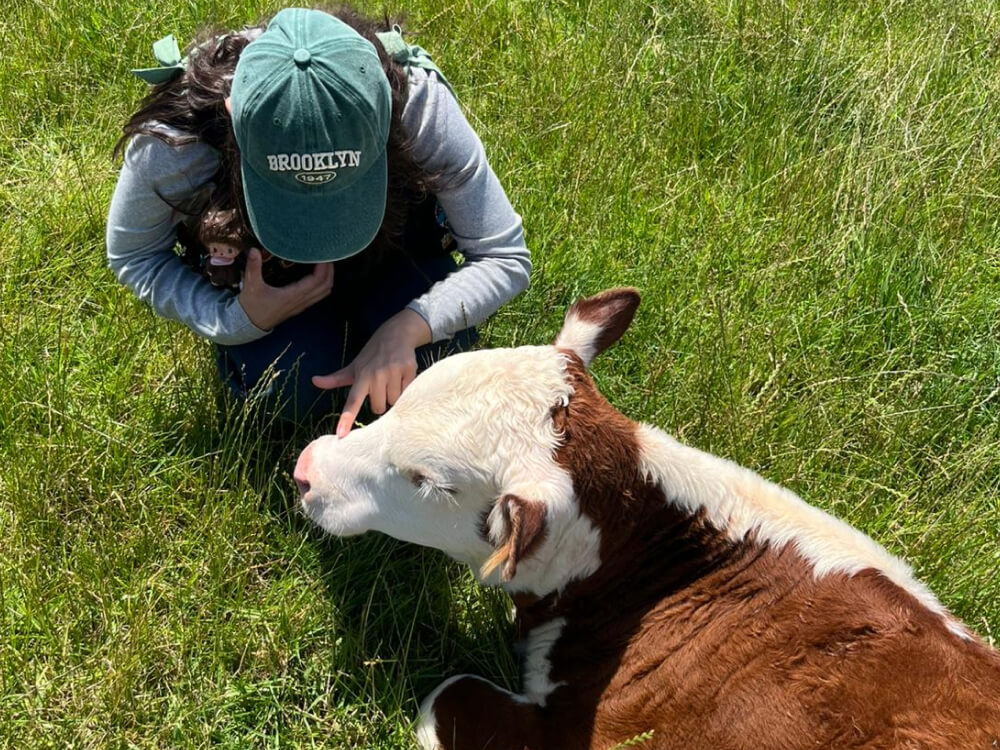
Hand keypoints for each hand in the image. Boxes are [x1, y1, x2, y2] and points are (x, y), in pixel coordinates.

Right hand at [238, 249, 333, 330]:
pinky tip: (318, 274)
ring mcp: (302, 305)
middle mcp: (301, 301)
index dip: (324, 267)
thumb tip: (254, 250)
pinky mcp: (300, 306)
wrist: (250, 324)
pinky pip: (318, 296)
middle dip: (330, 270)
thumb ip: (253, 267)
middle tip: (327, 255)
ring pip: (324, 292)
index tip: (323, 254)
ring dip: (328, 277)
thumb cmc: (251, 306)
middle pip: (326, 286)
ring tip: (325, 263)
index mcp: (292, 295)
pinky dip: (323, 284)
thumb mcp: (251, 285)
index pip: (317, 281)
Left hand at [312, 309, 431, 437]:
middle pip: (379, 408)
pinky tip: (403, 376)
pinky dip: (406, 388)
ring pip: (394, 401)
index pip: (352, 401)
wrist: (397, 333)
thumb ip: (336, 378)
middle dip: (381, 402)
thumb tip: (314, 381)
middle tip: (381, 387)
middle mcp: (375, 375)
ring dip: (394, 395)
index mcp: (361, 376)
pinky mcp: (408, 369)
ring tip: (393, 380)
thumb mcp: (354, 366)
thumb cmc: (372, 354)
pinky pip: (407, 392)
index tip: (341, 434)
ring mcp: (392, 371)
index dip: (346, 418)